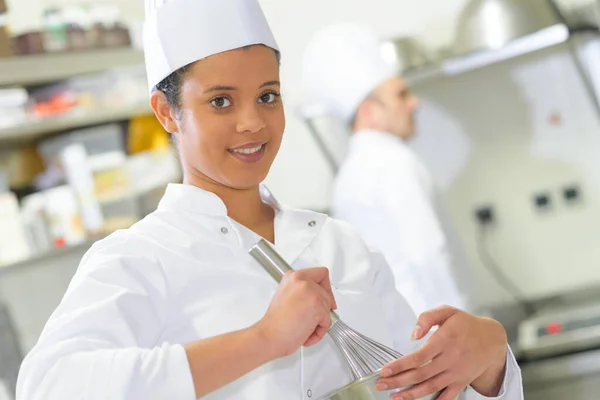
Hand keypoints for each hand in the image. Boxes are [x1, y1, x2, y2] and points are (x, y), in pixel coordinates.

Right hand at [255, 267, 336, 357]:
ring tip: (303, 327)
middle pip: (327, 293)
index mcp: (294, 276)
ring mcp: (311, 292)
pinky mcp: (318, 306)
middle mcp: (303, 281)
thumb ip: (302, 292)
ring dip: (319, 322)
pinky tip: (305, 333)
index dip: (326, 288)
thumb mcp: (286, 296)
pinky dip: (320, 331)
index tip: (325, 297)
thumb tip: (317, 297)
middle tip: (310, 319)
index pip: (320, 274)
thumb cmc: (275, 323)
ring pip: (328, 308)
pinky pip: (328, 321)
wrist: (270, 336)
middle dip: (322, 310)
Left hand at [376, 306, 507, 399]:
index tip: (385, 370)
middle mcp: (450, 359)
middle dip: (398, 381)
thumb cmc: (466, 324)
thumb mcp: (447, 312)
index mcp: (444, 341)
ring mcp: (456, 373)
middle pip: (420, 374)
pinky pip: (448, 396)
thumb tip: (413, 334)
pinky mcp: (462, 382)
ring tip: (394, 397)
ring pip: (431, 387)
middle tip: (380, 385)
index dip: (400, 365)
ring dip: (411, 394)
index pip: (419, 357)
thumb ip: (427, 318)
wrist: (492, 339)